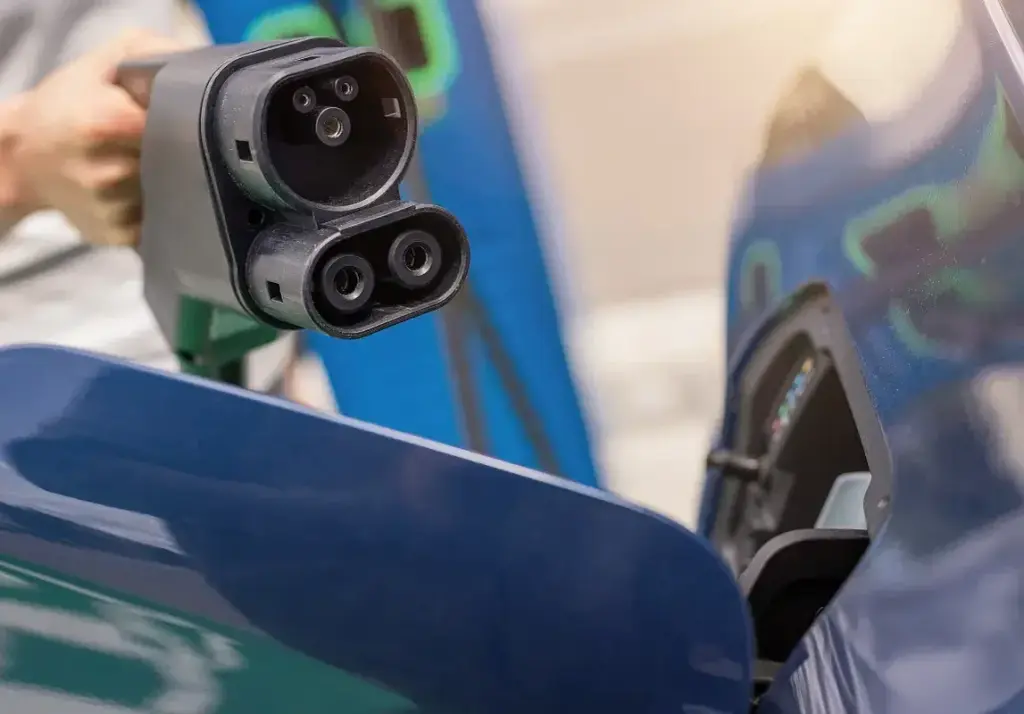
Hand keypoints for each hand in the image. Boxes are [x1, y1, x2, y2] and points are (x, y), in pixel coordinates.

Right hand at [7, 30, 187, 246]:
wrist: (23, 156)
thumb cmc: (68, 105)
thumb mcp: (101, 65)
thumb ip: (148, 52)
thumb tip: (196, 63)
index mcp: (108, 123)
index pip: (180, 126)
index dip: (186, 122)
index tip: (182, 120)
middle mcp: (110, 170)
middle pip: (179, 163)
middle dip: (179, 153)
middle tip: (163, 144)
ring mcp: (112, 207)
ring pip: (172, 192)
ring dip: (169, 181)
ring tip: (146, 166)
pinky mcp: (116, 233)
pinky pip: (158, 219)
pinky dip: (156, 206)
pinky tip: (138, 191)